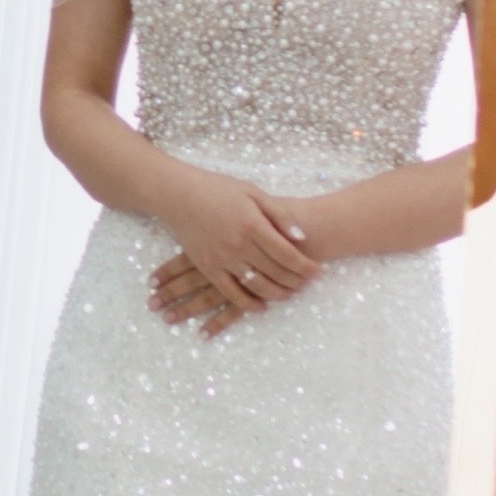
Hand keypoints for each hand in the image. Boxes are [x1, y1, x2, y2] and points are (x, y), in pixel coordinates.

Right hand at [146, 170, 314, 336]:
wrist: (178, 195)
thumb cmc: (218, 189)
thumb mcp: (254, 192)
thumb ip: (280, 214)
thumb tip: (301, 238)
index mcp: (252, 224)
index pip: (287, 253)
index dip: (305, 265)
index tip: (316, 271)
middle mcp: (238, 244)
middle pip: (275, 271)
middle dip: (296, 280)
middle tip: (307, 283)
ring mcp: (222, 258)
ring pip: (256, 285)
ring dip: (277, 293)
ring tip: (289, 293)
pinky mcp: (207, 267)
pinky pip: (230, 292)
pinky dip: (248, 303)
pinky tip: (261, 306)